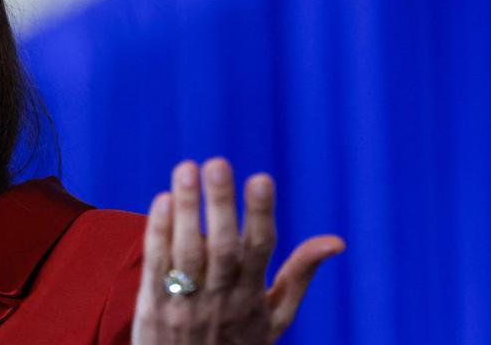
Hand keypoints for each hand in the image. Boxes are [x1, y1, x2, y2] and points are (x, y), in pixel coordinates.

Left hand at [132, 157, 344, 343]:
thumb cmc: (239, 344)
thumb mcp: (277, 318)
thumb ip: (301, 275)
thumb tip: (336, 241)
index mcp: (252, 296)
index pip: (260, 250)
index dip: (261, 214)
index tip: (262, 178)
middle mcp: (221, 298)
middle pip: (222, 247)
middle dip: (220, 204)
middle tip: (217, 163)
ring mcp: (186, 303)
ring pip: (186, 252)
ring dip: (186, 209)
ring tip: (186, 169)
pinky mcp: (154, 306)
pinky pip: (156, 266)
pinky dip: (158, 233)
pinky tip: (162, 201)